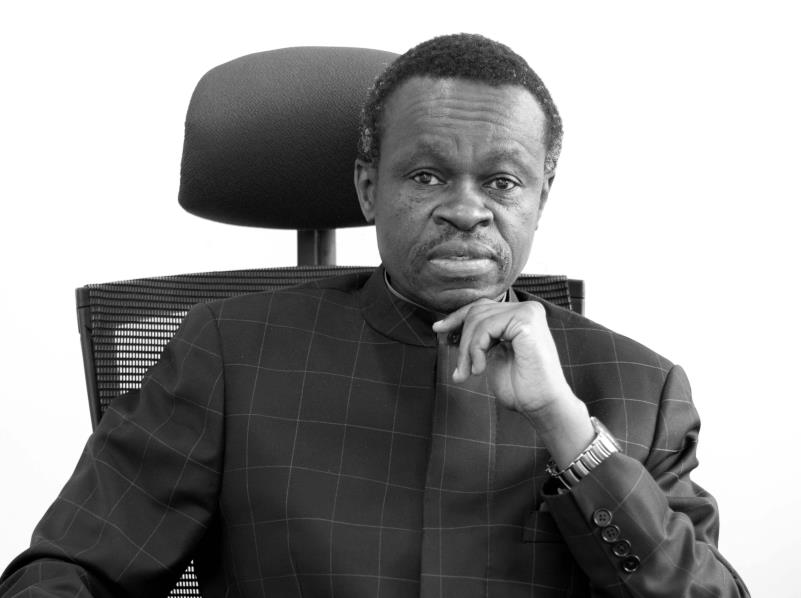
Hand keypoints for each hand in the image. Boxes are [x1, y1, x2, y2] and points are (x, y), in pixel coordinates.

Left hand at [432, 299, 571, 413]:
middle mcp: (526, 309)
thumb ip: (477, 339)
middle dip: (462, 341)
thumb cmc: (520, 386)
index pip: (481, 307)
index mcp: (519, 315)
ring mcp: (528, 312)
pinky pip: (486, 328)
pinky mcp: (526, 320)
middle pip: (477, 312)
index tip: (439, 329)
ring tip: (469, 373)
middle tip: (460, 369)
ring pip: (478, 320)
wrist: (543, 405)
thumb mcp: (491, 355)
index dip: (457, 317)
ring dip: (467, 350)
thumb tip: (446, 328)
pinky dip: (476, 350)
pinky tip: (480, 369)